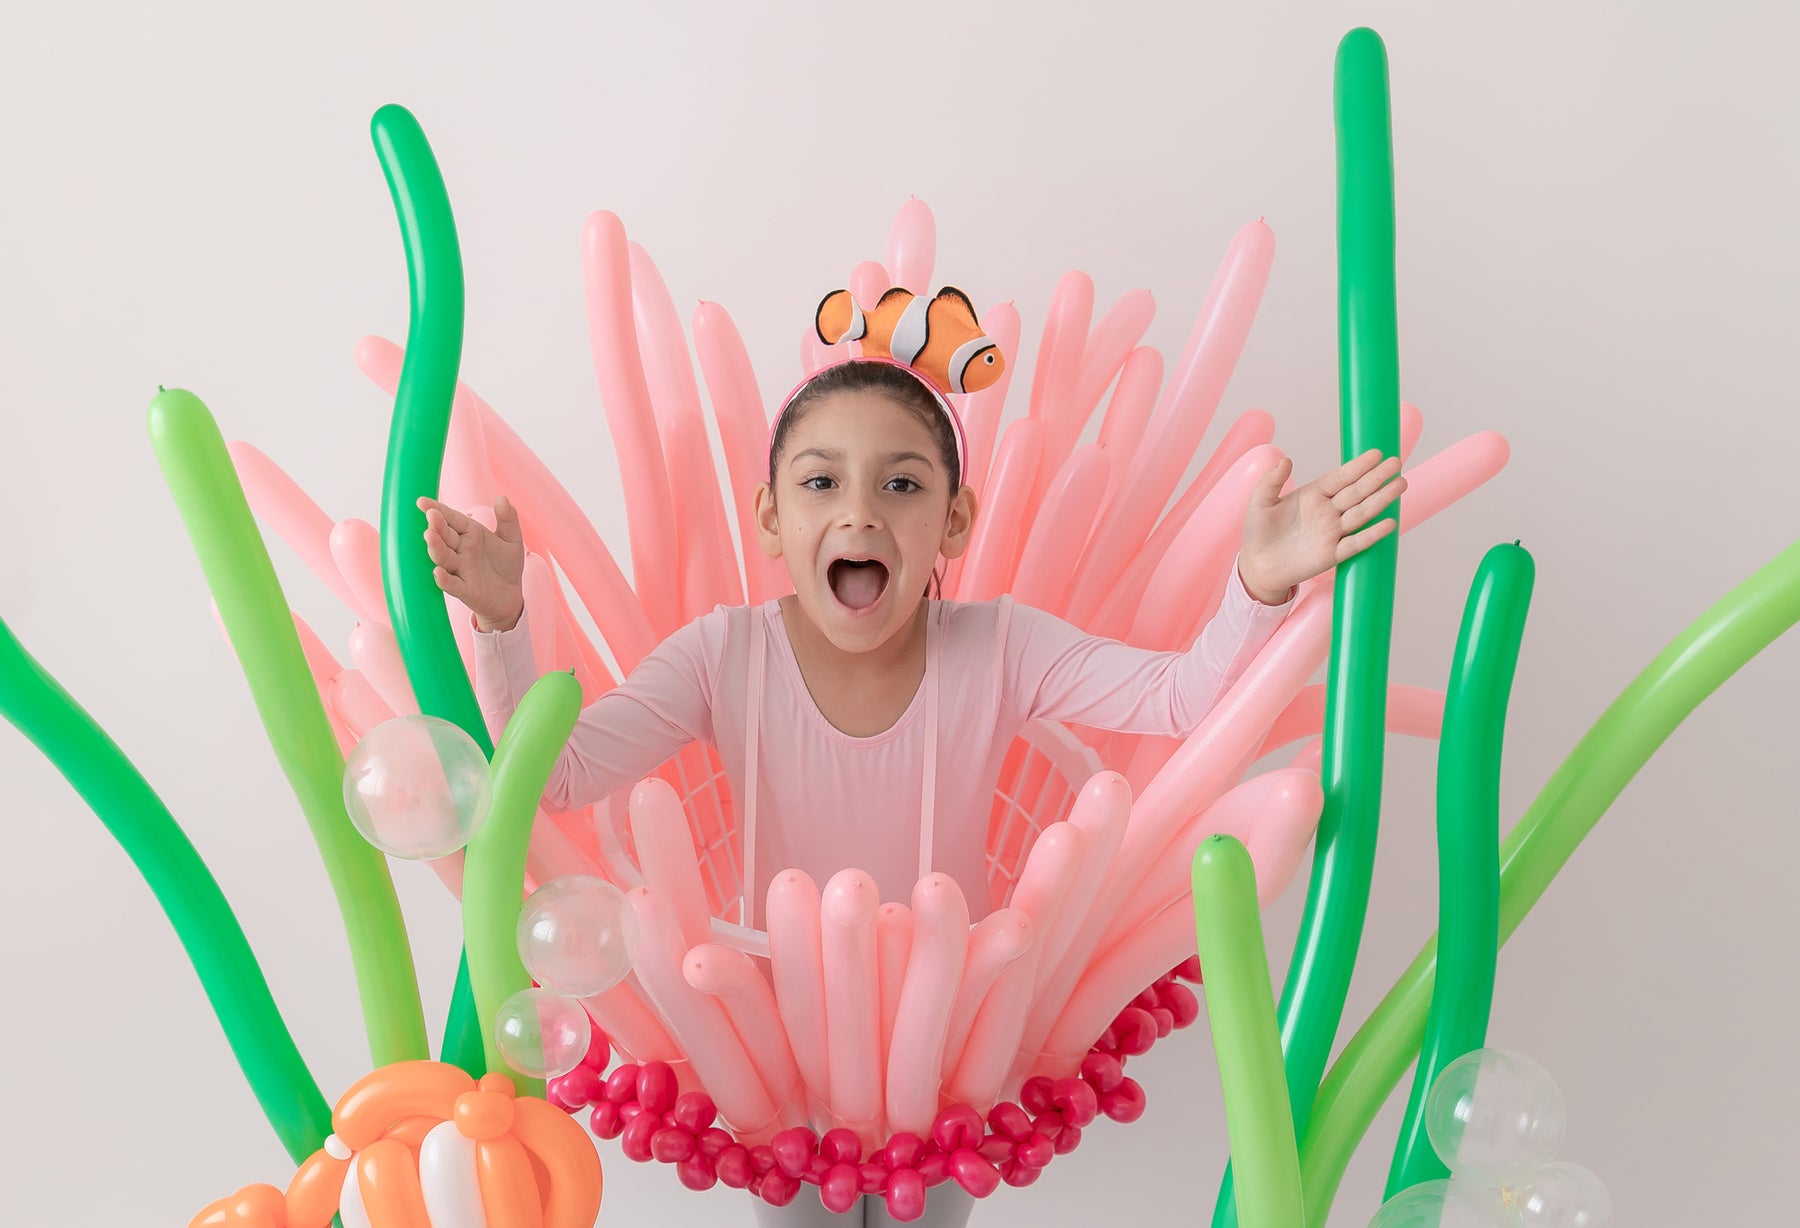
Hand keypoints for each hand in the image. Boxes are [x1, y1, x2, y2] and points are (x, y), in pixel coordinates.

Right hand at [418, 494, 525, 630]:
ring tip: (429, 536)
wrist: (509, 596)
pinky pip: (451, 584)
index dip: (438, 510)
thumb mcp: (511, 539)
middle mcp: (460, 550)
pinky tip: (438, 572)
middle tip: (431, 516)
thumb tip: (502, 498)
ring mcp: (460, 569)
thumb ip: (507, 520)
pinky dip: (444, 579)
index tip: (421, 501)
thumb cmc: (506, 565)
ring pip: (444, 557)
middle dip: (437, 526)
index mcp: (470, 534)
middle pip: (445, 536)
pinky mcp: (464, 589)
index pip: (452, 519)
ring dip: (436, 547)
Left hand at [1238, 449, 1406, 603]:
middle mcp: (1327, 511)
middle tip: (1396, 463)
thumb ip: (1272, 481)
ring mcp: (1332, 532)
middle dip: (1376, 478)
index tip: (1376, 453)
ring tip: (1400, 484)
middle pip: (1356, 492)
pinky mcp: (1332, 554)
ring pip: (1361, 513)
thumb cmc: (1258, 532)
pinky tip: (1389, 522)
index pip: (1340, 478)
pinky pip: (1356, 543)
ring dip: (1380, 500)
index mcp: (1313, 495)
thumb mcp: (1260, 502)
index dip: (1358, 466)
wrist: (1257, 565)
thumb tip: (1284, 460)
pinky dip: (1372, 534)